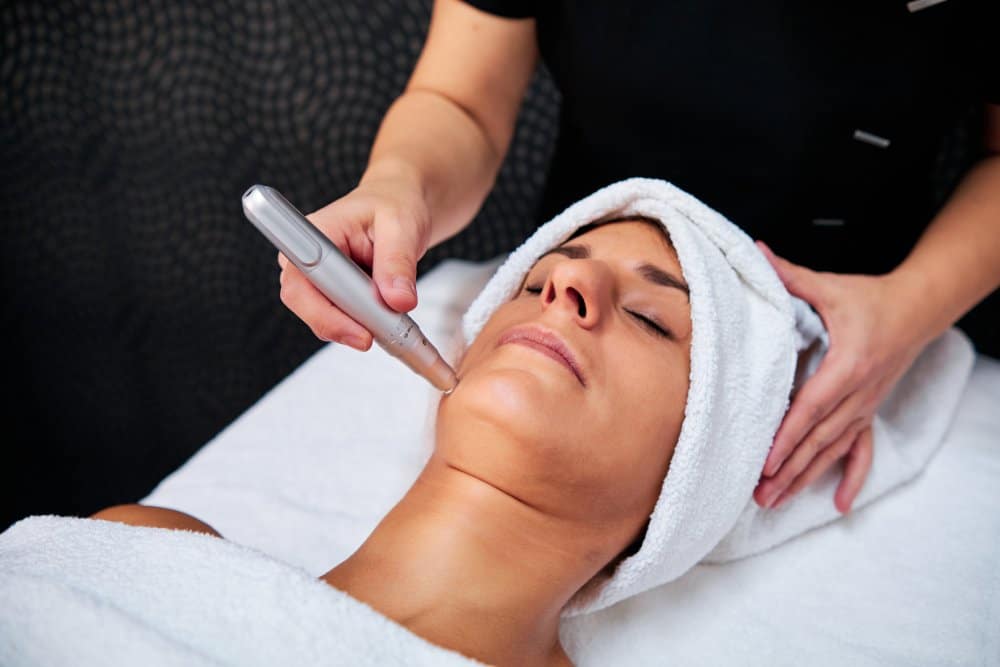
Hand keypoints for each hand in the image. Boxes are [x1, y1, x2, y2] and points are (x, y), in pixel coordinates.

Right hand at [277, 173, 430, 349]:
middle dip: (344, 326)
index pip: (302, 282)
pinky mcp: (333, 292)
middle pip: (307, 306)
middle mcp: (308, 257)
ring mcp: (318, 277)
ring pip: (324, 317)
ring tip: (390, 322)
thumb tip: (398, 301)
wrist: (400, 205)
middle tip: (381, 334)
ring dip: (357, 327)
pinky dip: (365, 324)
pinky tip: (385, 319)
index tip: (360, 332)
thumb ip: (398, 264)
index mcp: (316, 233)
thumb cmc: (394, 205)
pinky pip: (341, 318)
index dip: (325, 313)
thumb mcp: (402, 227)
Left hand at [752, 242, 931, 513]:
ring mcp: (866, 406)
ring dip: (805, 477)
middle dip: (788, 468)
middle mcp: (858, 392)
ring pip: (834, 449)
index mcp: (847, 364)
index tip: (766, 460)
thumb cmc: (869, 299)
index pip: (811, 407)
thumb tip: (757, 251)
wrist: (916, 308)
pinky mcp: (869, 410)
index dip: (788, 436)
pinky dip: (852, 476)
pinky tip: (840, 503)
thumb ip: (791, 275)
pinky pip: (862, 449)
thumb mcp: (829, 286)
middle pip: (819, 438)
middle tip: (759, 494)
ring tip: (777, 501)